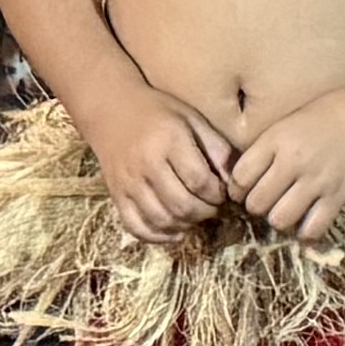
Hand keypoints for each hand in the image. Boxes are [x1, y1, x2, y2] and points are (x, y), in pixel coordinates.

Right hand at [101, 87, 244, 238]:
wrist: (110, 109)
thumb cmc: (159, 112)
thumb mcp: (193, 119)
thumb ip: (217, 148)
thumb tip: (233, 182)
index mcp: (169, 141)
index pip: (199, 181)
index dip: (217, 194)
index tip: (222, 192)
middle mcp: (147, 164)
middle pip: (182, 205)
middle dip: (205, 212)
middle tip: (212, 206)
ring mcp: (128, 183)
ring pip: (162, 219)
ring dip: (186, 225)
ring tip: (195, 215)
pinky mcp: (116, 195)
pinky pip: (136, 226)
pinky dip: (158, 236)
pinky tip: (175, 230)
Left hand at [222, 82, 344, 245]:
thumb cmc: (331, 112)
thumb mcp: (291, 120)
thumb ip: (268, 147)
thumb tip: (245, 178)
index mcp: (277, 138)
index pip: (240, 176)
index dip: (238, 188)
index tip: (245, 188)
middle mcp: (293, 161)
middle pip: (256, 203)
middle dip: (257, 207)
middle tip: (267, 200)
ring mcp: (317, 180)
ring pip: (280, 220)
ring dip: (279, 220)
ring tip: (286, 210)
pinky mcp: (339, 196)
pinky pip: (312, 229)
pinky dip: (306, 231)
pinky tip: (308, 221)